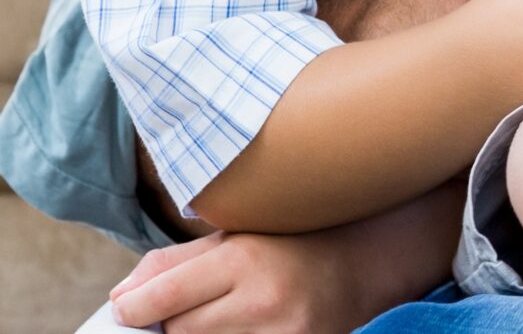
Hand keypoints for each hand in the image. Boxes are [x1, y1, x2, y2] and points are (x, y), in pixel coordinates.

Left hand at [106, 214, 444, 333]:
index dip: (133, 309)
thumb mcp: (233, 240)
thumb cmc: (286, 248)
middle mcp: (264, 299)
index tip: (129, 311)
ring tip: (226, 318)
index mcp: (245, 259)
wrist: (360, 269)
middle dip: (176, 324)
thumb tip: (120, 301)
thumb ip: (172, 264)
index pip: (161, 298)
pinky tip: (242, 329)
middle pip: (178, 332)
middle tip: (199, 308)